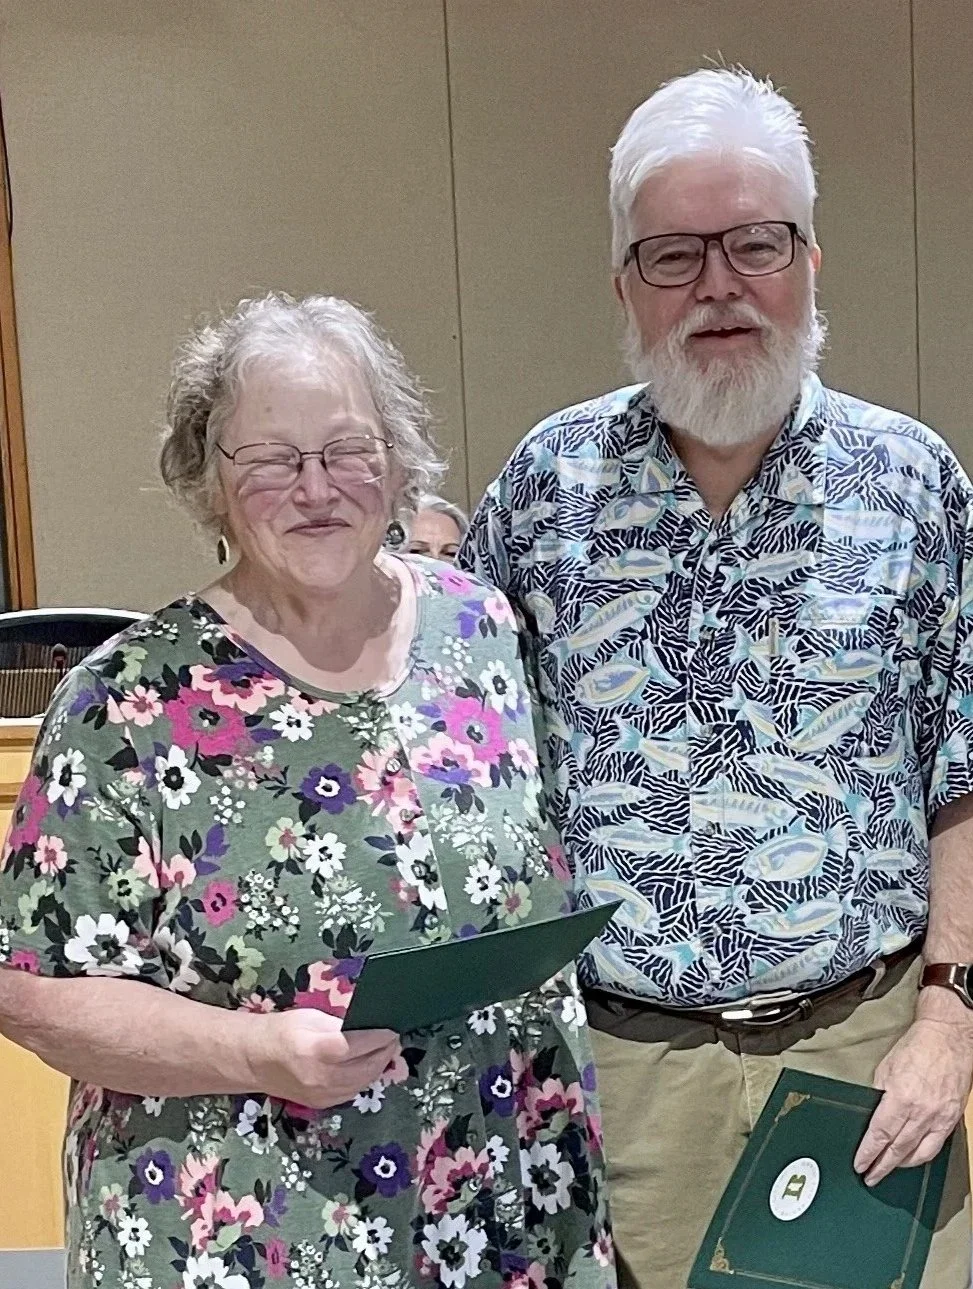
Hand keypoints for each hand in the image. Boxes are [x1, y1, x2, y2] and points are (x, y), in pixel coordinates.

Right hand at [248, 1009, 400, 1109]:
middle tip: (393, 1037)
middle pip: (366, 1067)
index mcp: (315, 1050)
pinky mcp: (322, 1104)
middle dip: (385, 1051)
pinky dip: (365, 1078)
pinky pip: (353, 1091)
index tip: (392, 1027)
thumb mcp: (311, 1017)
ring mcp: (321, 1095)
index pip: (358, 1045)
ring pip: (363, 1082)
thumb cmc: (281, 1031)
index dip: (380, 1037)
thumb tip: (369, 1026)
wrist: (254, 1060)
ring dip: (378, 1066)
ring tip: (386, 1049)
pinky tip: (369, 1065)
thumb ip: (341, 1024)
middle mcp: (320, 1077)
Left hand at [853, 1017, 972, 1184]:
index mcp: (901, 1098)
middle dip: (881, 1166)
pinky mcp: (951, 1120)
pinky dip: (922, 1156)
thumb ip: (879, 1096)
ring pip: (918, 1154)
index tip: (860, 1164)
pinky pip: (936, 1147)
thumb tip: (872, 1116)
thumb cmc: (917, 1047)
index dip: (869, 1153)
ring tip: (888, 1169)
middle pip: (898, 1149)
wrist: (947, 1038)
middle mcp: (922, 1112)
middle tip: (870, 1176)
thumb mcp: (886, 1069)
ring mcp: (939, 1118)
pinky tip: (912, 1158)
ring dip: (901, 1165)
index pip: (880, 1135)